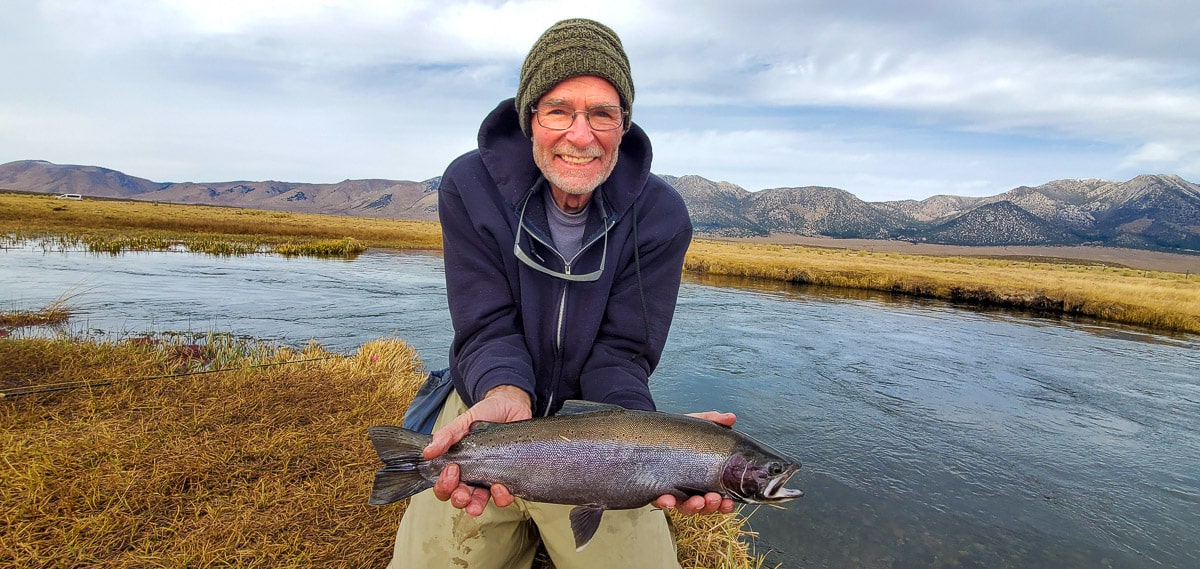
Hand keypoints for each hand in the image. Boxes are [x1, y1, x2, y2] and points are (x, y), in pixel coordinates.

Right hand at [426, 385, 531, 516]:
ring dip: (476, 505)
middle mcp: (473, 476)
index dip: (444, 485)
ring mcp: (490, 478)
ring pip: (480, 502)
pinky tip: (501, 488)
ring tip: (476, 504)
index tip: (452, 469)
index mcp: (458, 464)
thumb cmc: (486, 414)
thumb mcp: (463, 422)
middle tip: (462, 495)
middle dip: (458, 500)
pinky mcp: (509, 479)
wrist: (512, 405)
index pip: (444, 485)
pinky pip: (505, 497)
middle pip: (459, 498)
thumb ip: (446, 436)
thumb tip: (428, 452)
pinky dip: (502, 498)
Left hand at [654, 410, 737, 515]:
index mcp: (704, 478)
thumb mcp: (696, 425)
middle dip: (710, 506)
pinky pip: (661, 502)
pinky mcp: (656, 491)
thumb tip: (731, 417)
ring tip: (696, 501)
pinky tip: (667, 500)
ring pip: (686, 508)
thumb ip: (713, 420)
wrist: (653, 431)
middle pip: (704, 506)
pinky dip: (666, 503)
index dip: (725, 504)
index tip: (729, 502)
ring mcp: (674, 492)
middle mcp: (690, 489)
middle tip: (713, 498)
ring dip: (693, 507)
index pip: (718, 497)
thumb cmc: (679, 434)